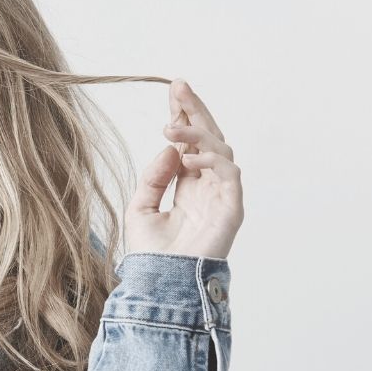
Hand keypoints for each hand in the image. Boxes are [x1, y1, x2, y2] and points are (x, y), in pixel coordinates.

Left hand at [126, 78, 243, 259]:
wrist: (161, 284)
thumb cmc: (151, 253)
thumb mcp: (140, 207)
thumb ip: (153, 176)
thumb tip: (169, 147)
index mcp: (187, 185)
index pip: (189, 142)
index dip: (184, 116)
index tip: (174, 91)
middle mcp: (207, 187)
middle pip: (208, 138)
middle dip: (195, 111)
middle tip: (180, 86)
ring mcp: (221, 196)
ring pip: (221, 149)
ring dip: (198, 133)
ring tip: (172, 126)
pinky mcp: (232, 208)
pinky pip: (229, 173)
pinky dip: (211, 160)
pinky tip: (187, 158)